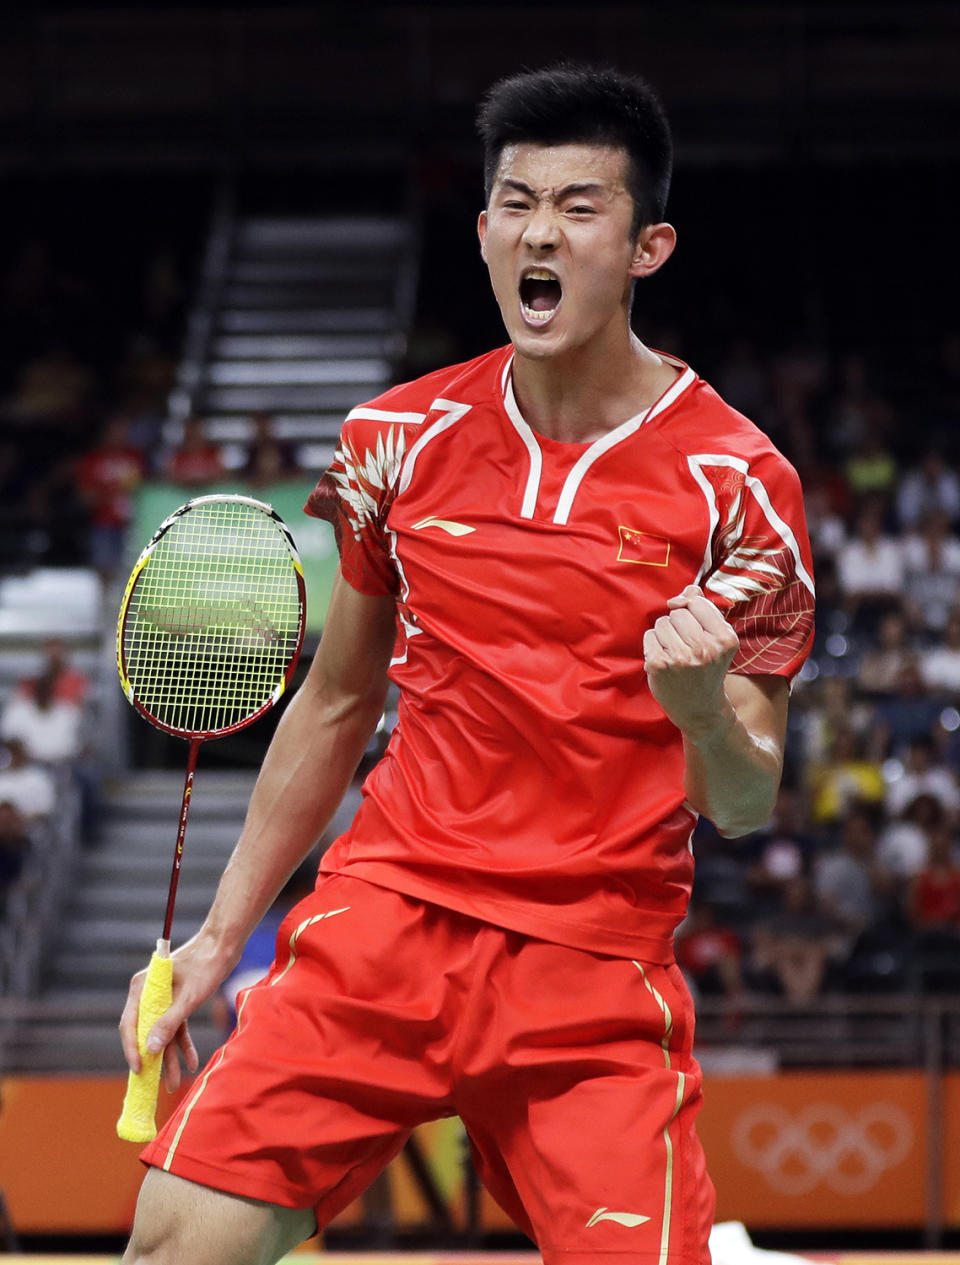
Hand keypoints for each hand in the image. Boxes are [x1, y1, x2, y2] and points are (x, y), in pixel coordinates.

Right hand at [119, 935, 229, 1091]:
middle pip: (146, 1032)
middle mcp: (148, 993)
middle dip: (153, 1060)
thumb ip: (169, 1023)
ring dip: (170, 1057)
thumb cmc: (206, 965)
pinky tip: (192, 1062)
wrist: (225, 944)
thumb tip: (150, 1050)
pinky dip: (184, 1044)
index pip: (130, 1024)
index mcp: (142, 987)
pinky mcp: (178, 1000)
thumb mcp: (189, 998)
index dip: (133, 1049)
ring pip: (162, 1033)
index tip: (139, 1070)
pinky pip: (177, 1027)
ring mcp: (163, 998)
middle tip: (156, 1086)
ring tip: (175, 1082)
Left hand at [642, 584, 739, 737]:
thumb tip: (688, 589)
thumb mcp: (716, 640)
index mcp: (725, 639)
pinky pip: (650, 636)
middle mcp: (705, 649)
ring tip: (676, 653)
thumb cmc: (707, 668)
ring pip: (662, 623)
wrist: (699, 708)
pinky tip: (665, 661)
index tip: (693, 624)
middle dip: (678, 624)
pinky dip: (653, 645)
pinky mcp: (659, 665)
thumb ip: (704, 610)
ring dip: (665, 634)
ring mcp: (681, 658)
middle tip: (686, 646)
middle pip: (678, 613)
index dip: (690, 609)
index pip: (697, 603)